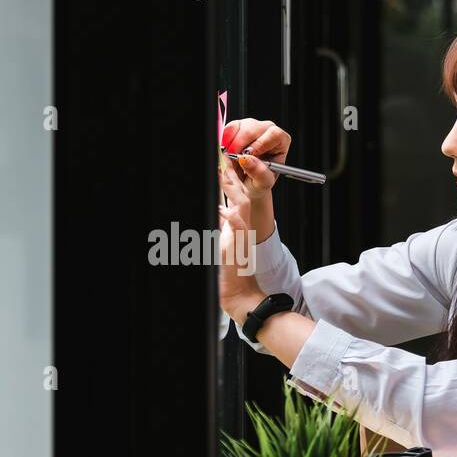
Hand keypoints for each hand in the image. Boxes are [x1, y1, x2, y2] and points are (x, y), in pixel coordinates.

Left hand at [217, 163, 265, 323]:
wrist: (239, 295)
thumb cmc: (226, 273)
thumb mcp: (217, 244)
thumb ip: (217, 226)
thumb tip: (215, 210)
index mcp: (235, 225)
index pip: (234, 196)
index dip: (228, 180)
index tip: (220, 165)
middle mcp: (241, 227)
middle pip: (240, 195)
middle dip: (231, 176)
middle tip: (223, 161)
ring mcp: (241, 235)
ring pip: (241, 205)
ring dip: (231, 188)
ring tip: (222, 174)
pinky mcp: (238, 246)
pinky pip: (236, 225)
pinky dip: (229, 215)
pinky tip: (222, 208)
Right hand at [220, 118, 289, 199]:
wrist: (247, 186)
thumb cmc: (259, 182)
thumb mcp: (263, 183)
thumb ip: (259, 172)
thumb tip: (247, 159)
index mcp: (280, 142)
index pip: (274, 134)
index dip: (260, 143)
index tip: (249, 154)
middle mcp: (266, 131)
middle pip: (254, 127)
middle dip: (241, 143)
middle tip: (234, 157)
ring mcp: (250, 127)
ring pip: (240, 126)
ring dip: (231, 143)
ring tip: (230, 157)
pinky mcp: (236, 128)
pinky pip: (228, 128)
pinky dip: (224, 140)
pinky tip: (226, 151)